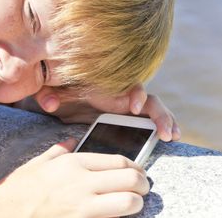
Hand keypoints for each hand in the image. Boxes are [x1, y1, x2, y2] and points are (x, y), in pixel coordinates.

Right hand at [0, 138, 149, 217]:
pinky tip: (116, 215)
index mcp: (73, 163)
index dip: (136, 166)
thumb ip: (59, 150)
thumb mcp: (39, 162)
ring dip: (136, 203)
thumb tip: (70, 140)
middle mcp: (82, 181)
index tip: (138, 171)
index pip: (119, 160)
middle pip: (130, 179)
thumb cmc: (21, 187)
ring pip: (129, 202)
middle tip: (142, 188)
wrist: (6, 212)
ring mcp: (83, 205)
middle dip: (143, 184)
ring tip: (133, 203)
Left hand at [32, 84, 180, 141]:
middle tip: (164, 131)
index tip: (133, 106)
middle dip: (159, 114)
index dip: (134, 93)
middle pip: (148, 98)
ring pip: (153, 109)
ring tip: (172, 136)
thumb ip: (48, 94)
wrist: (59, 94)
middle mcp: (121, 93)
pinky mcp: (128, 115)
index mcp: (107, 86)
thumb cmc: (58, 89)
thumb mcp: (51, 90)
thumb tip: (50, 103)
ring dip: (166, 120)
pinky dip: (160, 126)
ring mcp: (127, 105)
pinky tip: (168, 137)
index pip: (127, 84)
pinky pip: (149, 120)